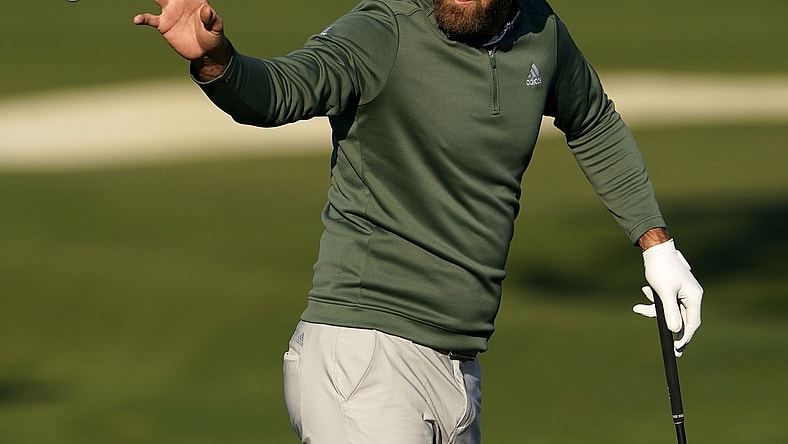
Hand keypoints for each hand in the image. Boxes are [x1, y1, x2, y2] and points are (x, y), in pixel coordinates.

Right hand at [134, 0, 225, 60]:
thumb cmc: (212, 36)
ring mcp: (170, 12)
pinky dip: (142, 18)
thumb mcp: (216, 28)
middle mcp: (180, 2)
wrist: (205, 52)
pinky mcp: (163, 25)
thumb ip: (212, 18)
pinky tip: (137, 20)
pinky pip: (150, 19)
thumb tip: (206, 9)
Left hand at [634, 240, 702, 356]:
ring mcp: (682, 292)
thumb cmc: (660, 269)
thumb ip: (670, 312)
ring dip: (655, 311)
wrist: (654, 249)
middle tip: (671, 349)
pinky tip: (645, 291)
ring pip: (671, 311)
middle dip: (671, 329)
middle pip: (683, 319)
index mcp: (694, 297)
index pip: (692, 323)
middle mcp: (691, 296)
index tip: (677, 349)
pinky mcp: (672, 289)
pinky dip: (654, 301)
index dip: (685, 337)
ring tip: (639, 307)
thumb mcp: (664, 292)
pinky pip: (665, 302)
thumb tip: (675, 330)